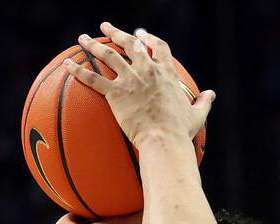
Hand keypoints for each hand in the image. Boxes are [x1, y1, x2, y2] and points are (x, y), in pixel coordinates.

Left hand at [65, 22, 213, 147]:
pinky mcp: (115, 94)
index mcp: (166, 73)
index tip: (142, 35)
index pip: (158, 48)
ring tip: (82, 38)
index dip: (149, 40)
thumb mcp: (197, 114)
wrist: (164, 140)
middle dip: (117, 34)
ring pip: (108, 55)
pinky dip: (78, 71)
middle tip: (106, 27)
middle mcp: (147, 71)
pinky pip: (93, 79)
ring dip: (93, 45)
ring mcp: (131, 80)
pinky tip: (67, 65)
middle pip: (130, 45)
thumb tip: (212, 95)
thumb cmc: (180, 131)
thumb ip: (203, 102)